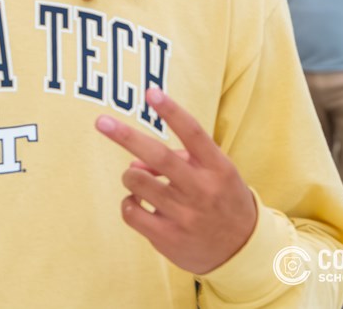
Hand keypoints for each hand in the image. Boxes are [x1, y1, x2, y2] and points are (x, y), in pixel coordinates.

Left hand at [95, 87, 257, 275]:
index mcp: (218, 168)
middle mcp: (202, 190)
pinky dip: (129, 202)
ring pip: (136, 181)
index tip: (151, 92)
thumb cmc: (219, 198)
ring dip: (130, 175)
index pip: (194, 134)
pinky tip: (139, 204)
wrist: (241, 251)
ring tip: (139, 180)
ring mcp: (185, 215)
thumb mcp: (212, 172)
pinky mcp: (168, 237)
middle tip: (101, 121)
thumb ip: (178, 158)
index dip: (171, 111)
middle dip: (126, 136)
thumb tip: (134, 160)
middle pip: (158, 156)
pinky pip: (130, 210)